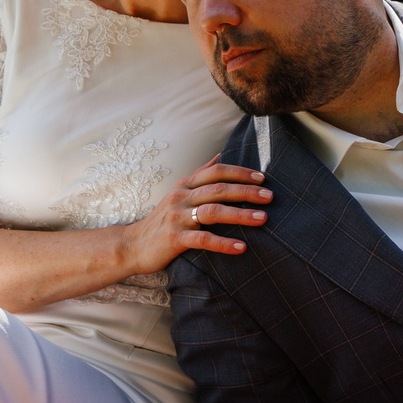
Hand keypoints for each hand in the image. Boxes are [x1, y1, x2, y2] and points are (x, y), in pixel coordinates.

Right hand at [128, 158, 268, 271]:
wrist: (133, 246)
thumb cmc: (162, 220)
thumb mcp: (179, 193)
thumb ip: (200, 175)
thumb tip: (220, 155)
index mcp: (186, 185)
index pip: (216, 171)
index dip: (240, 173)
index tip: (263, 178)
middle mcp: (181, 197)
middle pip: (219, 189)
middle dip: (247, 192)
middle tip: (270, 197)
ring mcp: (177, 218)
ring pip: (214, 212)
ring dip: (241, 215)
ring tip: (263, 219)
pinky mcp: (174, 239)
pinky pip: (203, 239)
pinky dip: (224, 244)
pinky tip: (242, 247)